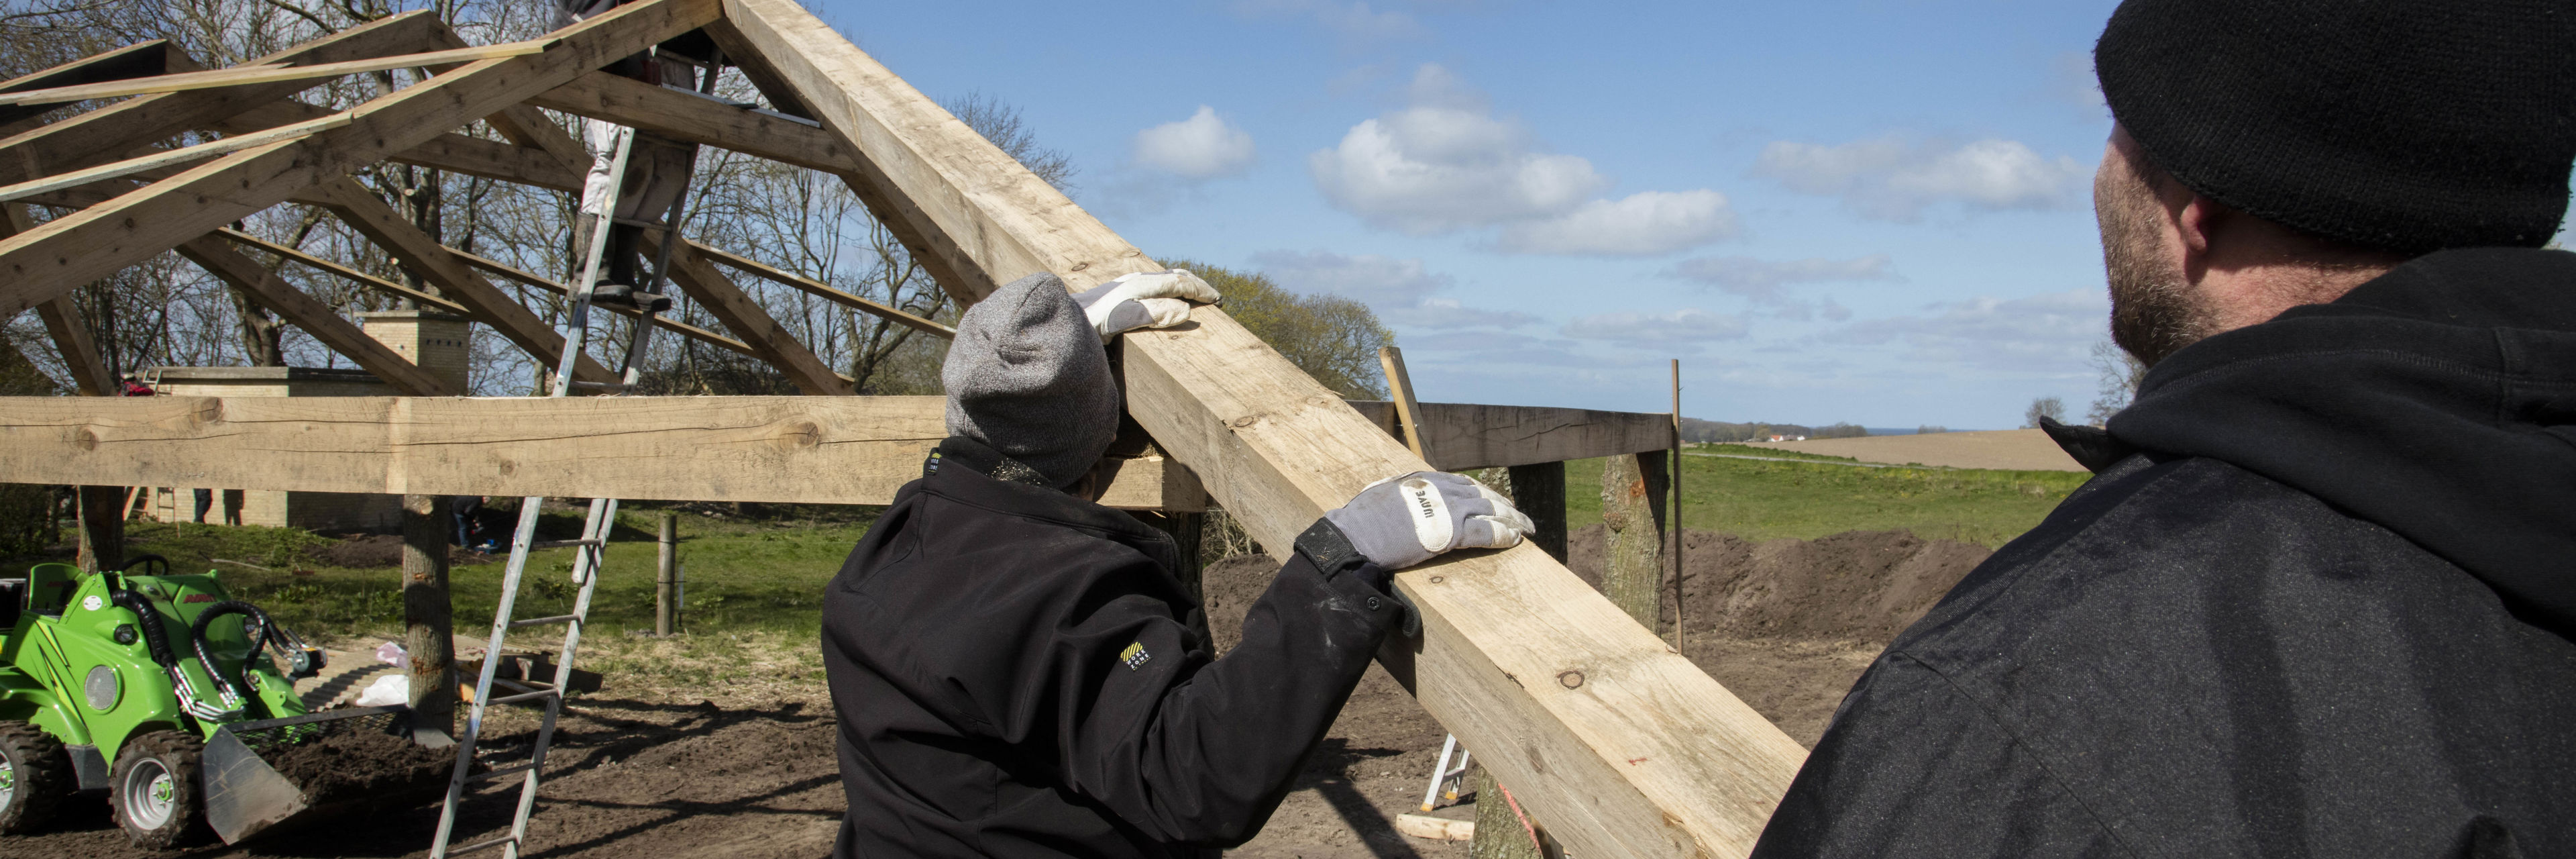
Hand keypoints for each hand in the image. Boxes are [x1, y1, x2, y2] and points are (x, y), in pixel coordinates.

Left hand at [1072, 269, 1220, 340]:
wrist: (1051, 322)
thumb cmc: (1082, 326)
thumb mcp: (1115, 322)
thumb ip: (1148, 314)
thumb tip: (1184, 310)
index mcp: (1136, 287)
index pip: (1178, 283)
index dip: (1200, 291)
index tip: (1218, 301)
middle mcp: (1131, 283)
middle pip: (1171, 277)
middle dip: (1194, 285)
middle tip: (1213, 298)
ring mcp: (1122, 287)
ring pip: (1160, 280)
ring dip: (1180, 286)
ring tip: (1193, 295)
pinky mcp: (1114, 294)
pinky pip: (1149, 287)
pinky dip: (1165, 290)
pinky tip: (1162, 300)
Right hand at [1321, 471, 1533, 570]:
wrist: (1357, 535)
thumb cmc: (1362, 519)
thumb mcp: (1382, 494)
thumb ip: (1399, 493)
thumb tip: (1398, 496)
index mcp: (1425, 479)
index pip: (1463, 483)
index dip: (1481, 493)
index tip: (1492, 500)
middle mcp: (1442, 489)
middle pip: (1482, 495)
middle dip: (1503, 505)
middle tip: (1519, 516)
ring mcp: (1448, 509)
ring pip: (1491, 511)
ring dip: (1511, 520)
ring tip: (1526, 528)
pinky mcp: (1451, 533)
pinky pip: (1486, 533)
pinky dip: (1503, 535)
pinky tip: (1514, 539)